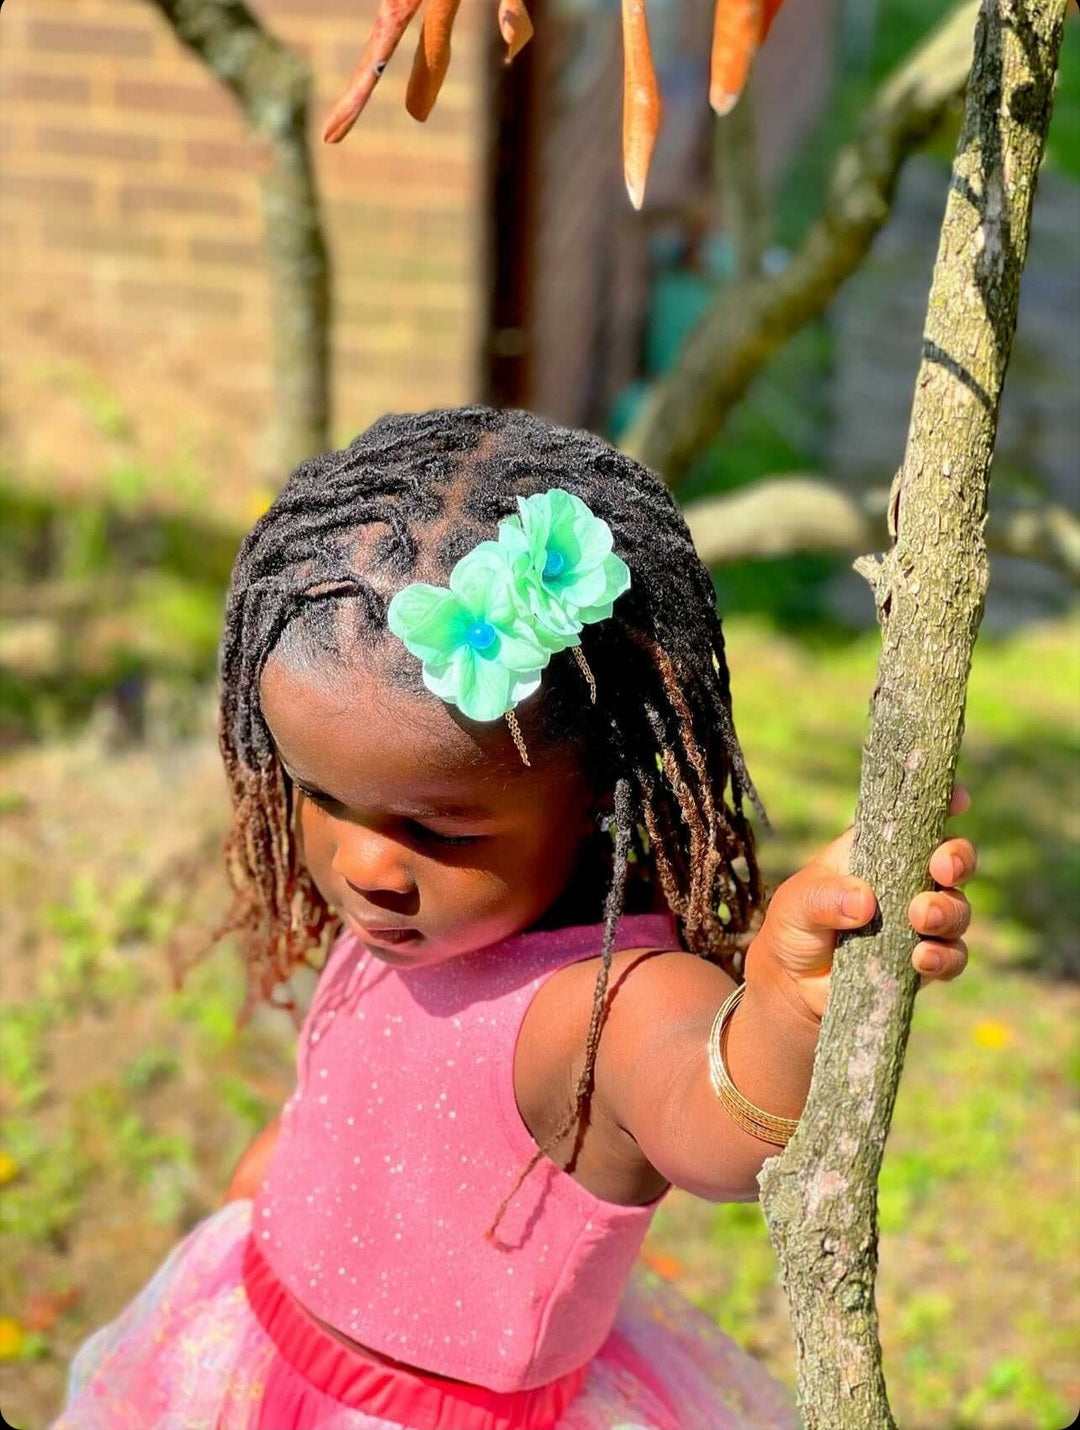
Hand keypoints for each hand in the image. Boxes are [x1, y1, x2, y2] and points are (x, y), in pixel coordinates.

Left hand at [748, 787, 975, 1019]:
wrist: (794, 985)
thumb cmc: (795, 926)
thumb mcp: (797, 904)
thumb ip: (824, 898)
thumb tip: (864, 902)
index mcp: (878, 851)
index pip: (915, 820)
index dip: (942, 805)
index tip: (958, 800)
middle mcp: (908, 881)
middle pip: (954, 860)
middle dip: (958, 859)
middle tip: (941, 869)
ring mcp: (920, 922)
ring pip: (958, 908)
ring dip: (948, 911)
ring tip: (921, 918)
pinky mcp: (926, 961)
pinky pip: (953, 956)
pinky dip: (945, 956)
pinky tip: (922, 959)